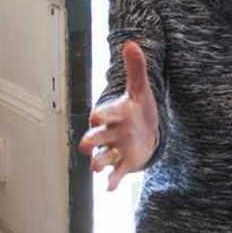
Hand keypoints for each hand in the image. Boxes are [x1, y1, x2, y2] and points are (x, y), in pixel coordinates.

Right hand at [79, 41, 159, 190]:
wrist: (147, 129)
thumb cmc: (139, 108)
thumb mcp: (141, 89)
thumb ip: (136, 68)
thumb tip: (132, 43)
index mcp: (114, 114)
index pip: (104, 114)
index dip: (101, 115)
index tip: (97, 116)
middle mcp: (111, 133)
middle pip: (97, 138)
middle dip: (91, 141)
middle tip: (85, 145)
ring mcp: (116, 149)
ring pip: (102, 158)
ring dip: (98, 163)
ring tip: (95, 168)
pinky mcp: (124, 163)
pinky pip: (116, 174)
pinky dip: (112, 182)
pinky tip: (109, 189)